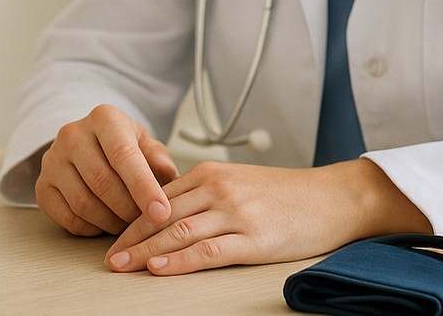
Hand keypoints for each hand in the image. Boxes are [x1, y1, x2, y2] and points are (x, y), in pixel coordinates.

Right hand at [35, 104, 177, 235]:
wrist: (88, 147)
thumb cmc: (123, 147)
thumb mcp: (146, 145)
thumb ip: (159, 159)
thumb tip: (167, 174)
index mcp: (103, 119)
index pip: (123, 155)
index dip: (143, 187)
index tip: (161, 213)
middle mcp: (72, 135)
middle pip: (102, 182)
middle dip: (129, 210)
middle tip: (147, 222)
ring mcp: (52, 161)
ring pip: (83, 203)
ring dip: (111, 222)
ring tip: (128, 223)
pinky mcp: (42, 186)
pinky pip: (68, 217)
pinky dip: (91, 228)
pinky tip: (105, 222)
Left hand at [104, 159, 428, 275]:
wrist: (333, 197)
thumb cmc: (287, 194)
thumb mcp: (240, 182)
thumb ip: (206, 193)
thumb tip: (171, 213)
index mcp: (211, 174)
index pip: (158, 198)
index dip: (132, 220)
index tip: (113, 237)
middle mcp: (218, 189)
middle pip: (162, 215)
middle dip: (131, 238)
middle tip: (109, 257)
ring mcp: (235, 213)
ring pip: (179, 232)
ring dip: (146, 251)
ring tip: (123, 266)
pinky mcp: (254, 238)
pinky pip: (208, 251)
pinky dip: (180, 260)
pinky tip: (160, 268)